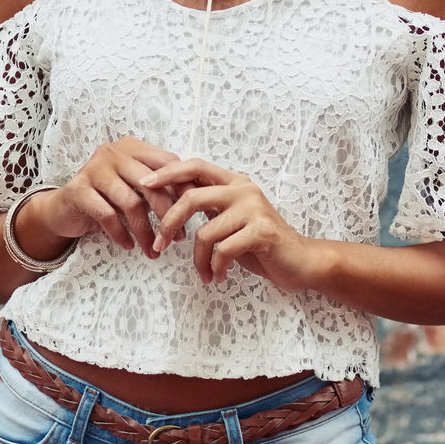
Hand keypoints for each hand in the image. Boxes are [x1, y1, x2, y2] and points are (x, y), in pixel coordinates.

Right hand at [34, 136, 187, 260]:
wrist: (65, 209)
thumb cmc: (107, 199)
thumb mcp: (135, 189)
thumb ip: (159, 189)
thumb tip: (194, 203)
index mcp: (133, 148)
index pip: (166, 162)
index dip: (183, 186)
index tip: (195, 211)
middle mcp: (113, 152)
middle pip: (151, 183)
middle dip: (167, 213)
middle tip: (176, 237)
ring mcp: (94, 169)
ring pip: (130, 202)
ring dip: (145, 231)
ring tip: (153, 250)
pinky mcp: (78, 190)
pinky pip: (107, 215)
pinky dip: (120, 233)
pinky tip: (128, 246)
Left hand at [141, 158, 326, 290]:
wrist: (300, 260)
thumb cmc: (260, 243)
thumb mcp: (231, 219)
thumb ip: (208, 206)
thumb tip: (170, 199)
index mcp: (234, 182)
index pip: (196, 166)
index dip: (168, 173)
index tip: (144, 184)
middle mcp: (244, 190)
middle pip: (192, 197)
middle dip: (169, 222)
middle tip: (159, 244)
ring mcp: (254, 209)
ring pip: (205, 232)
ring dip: (198, 259)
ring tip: (203, 273)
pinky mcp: (261, 232)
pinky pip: (223, 250)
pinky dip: (215, 267)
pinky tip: (218, 276)